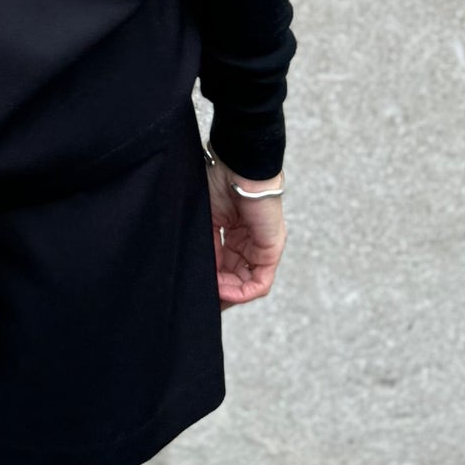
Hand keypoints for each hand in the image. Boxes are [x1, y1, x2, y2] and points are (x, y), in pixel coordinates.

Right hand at [206, 160, 285, 308]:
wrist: (236, 163)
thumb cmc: (218, 181)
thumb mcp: (206, 220)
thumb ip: (206, 249)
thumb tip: (202, 278)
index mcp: (234, 232)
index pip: (223, 267)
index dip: (210, 282)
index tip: (193, 289)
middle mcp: (250, 242)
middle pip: (235, 279)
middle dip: (218, 293)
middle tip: (200, 301)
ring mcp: (262, 246)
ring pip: (246, 284)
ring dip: (227, 293)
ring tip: (209, 294)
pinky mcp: (271, 249)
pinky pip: (260, 282)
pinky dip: (241, 292)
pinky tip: (223, 291)